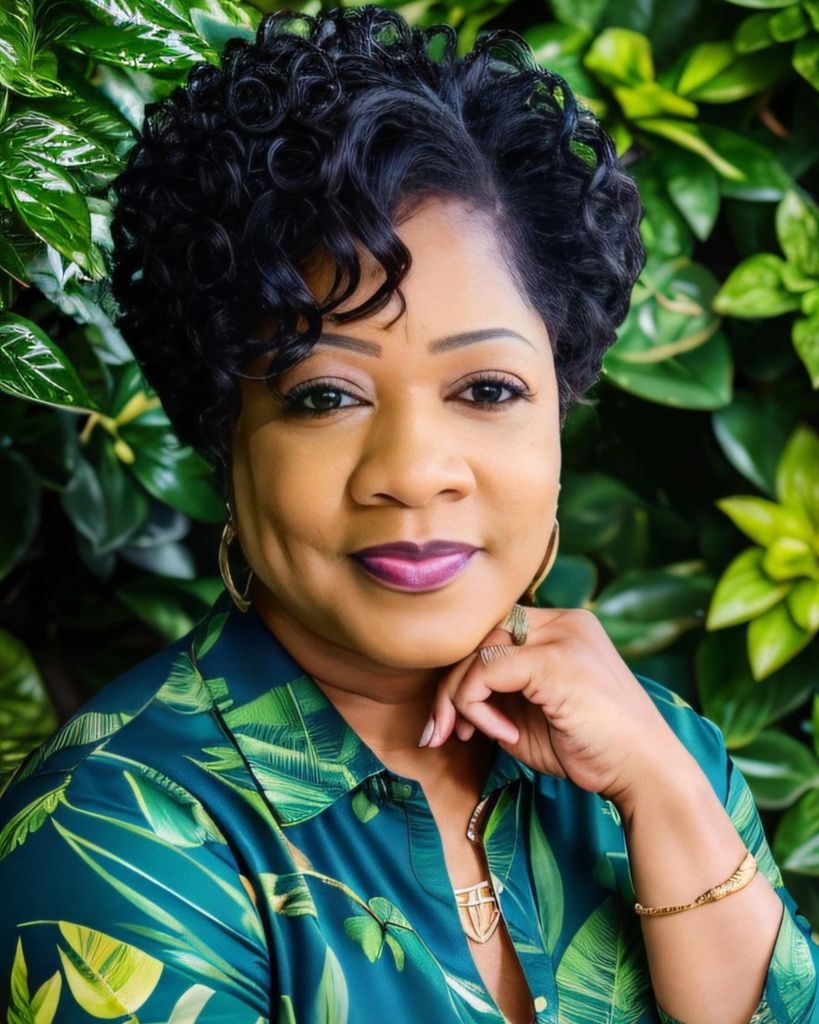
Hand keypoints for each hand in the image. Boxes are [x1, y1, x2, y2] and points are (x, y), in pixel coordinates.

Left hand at [421, 607, 687, 808]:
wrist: (647, 776)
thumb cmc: (592, 750)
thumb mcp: (532, 714)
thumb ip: (497, 694)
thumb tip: (448, 697)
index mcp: (563, 627)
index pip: (493, 632)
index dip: (464, 672)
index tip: (453, 719)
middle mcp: (564, 622)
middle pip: (479, 636)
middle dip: (449, 686)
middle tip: (439, 732)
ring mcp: (562, 636)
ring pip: (476, 651)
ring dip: (457, 699)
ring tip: (466, 735)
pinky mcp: (555, 660)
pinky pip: (486, 672)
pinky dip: (479, 706)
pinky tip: (505, 735)